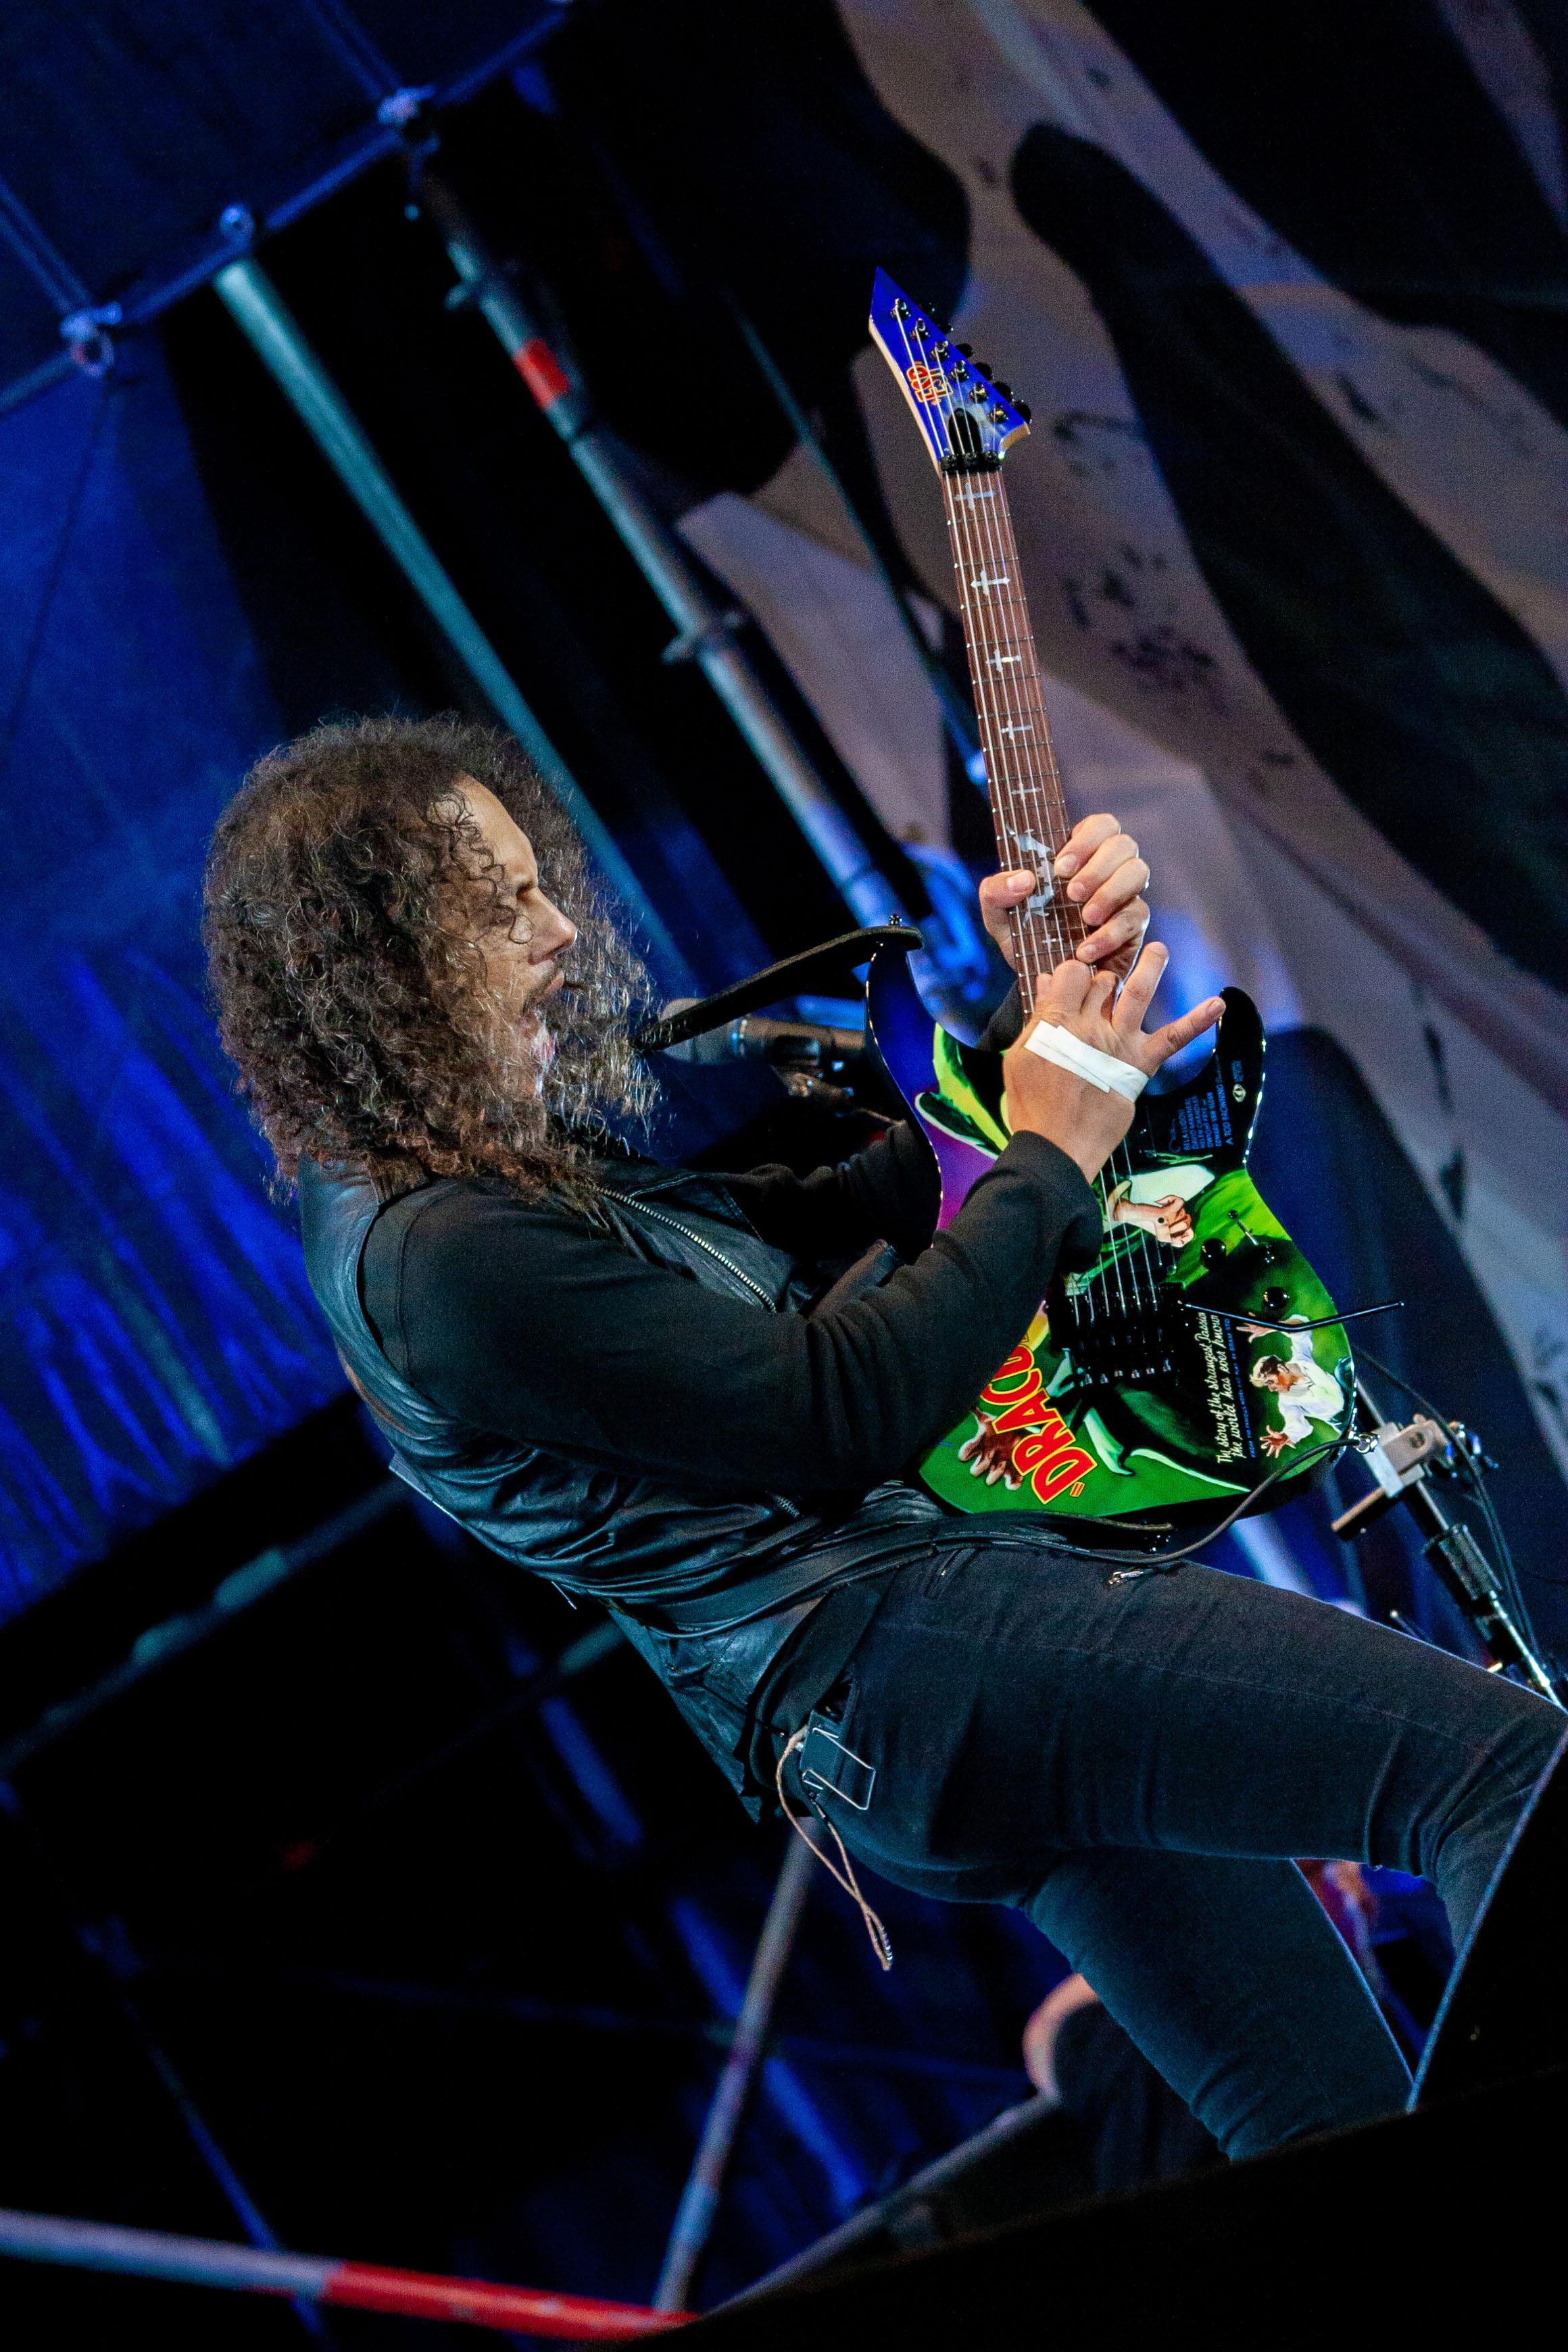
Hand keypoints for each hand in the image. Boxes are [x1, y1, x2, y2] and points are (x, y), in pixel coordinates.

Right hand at [957, 1411, 1023, 1488]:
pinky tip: (1016, 1475)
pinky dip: (1013, 1483)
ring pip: (989, 1481)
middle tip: (991, 1455)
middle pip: (975, 1471)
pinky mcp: (1014, 1471)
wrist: (1021, 1432)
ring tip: (1004, 1462)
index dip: (966, 1453)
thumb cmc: (1003, 1425)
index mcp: (982, 1446)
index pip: (965, 1453)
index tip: (971, 1448)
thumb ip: (978, 1412)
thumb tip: (968, 1404)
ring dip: (995, 1473)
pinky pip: (1011, 1484)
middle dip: (981, 1465)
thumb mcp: (991, 1418)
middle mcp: (989, 1458)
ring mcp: (1000, 1466)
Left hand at [979, 812, 1148, 979]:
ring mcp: (1125, 894)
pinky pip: (1135, 918)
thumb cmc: (1022, 934)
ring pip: (1138, 871)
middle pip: (1123, 843)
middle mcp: (1107, 868)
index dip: (1086, 839)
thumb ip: (995, 891)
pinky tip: (1084, 950)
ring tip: (1085, 917)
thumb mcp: (998, 913)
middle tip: (1072, 894)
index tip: (1061, 867)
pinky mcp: (1133, 926)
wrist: (1042, 980)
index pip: (1100, 825)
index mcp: (1079, 853)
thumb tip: (1024, 879)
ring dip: (1111, 892)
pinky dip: (1110, 934)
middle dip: (1098, 866)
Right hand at [1003, 946, 1224, 1180]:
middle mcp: (1090, 1026)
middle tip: (1101, 987)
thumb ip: (1037, 1017)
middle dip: (1102, 977)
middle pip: (1103, 981)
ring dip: (1150, 967)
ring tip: (1158, 949)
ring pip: (1137, 993)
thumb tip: (1044, 981)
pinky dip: (1196, 1021)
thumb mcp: (1021, 1055)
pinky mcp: (1139, 1065)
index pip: (1071, 973)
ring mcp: (1118, 1043)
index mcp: (1056, 1021)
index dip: (1072, 971)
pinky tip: (1218, 1004)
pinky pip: (1172, 1038)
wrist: (1056, 1146)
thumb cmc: (1033, 1105)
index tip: (1071, 980)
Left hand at [1112, 1193, 1194, 1248]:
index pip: (1189, 1237)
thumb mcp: (1162, 1225)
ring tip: (1163, 1207)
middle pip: (1188, 1221)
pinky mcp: (1164, 1214)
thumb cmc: (1145, 1219)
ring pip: (1183, 1211)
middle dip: (1181, 1214)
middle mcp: (1169, 1233)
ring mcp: (1167, 1224)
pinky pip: (1180, 1202)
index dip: (1189, 1232)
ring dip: (1175, 1205)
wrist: (1129, 1213)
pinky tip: (1160, 1201)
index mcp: (1168, 1239)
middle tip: (1167, 1213)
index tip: (1180, 1226)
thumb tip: (1188, 1217)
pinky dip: (1172, 1197)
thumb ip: (1175, 1224)